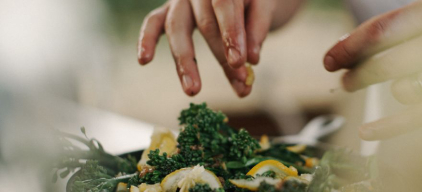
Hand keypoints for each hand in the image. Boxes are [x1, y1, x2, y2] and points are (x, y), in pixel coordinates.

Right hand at [137, 0, 277, 96]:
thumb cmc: (253, 0)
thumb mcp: (265, 8)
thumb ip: (258, 30)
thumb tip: (251, 60)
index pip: (225, 6)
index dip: (231, 35)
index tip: (240, 62)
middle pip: (205, 22)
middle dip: (221, 55)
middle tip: (239, 82)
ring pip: (176, 27)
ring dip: (185, 62)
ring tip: (193, 90)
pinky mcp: (168, 10)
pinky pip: (153, 22)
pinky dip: (147, 40)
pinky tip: (143, 60)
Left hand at [324, 0, 421, 139]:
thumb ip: (393, 28)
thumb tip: (342, 46)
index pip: (379, 33)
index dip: (348, 48)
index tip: (329, 60)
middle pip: (385, 65)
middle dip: (357, 76)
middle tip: (345, 82)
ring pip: (403, 91)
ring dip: (393, 91)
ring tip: (398, 87)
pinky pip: (416, 119)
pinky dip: (388, 127)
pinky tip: (366, 130)